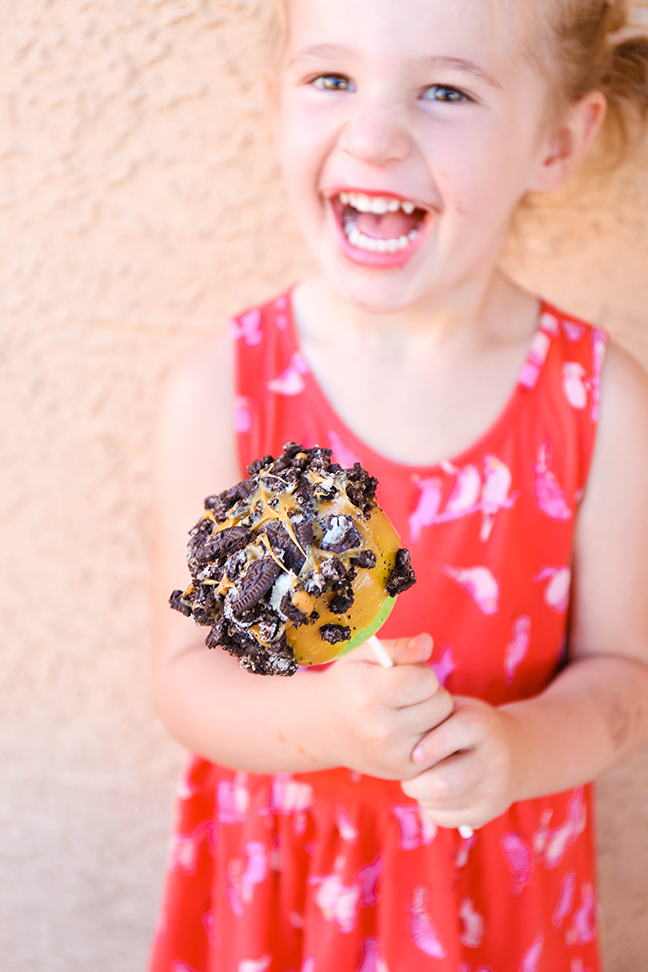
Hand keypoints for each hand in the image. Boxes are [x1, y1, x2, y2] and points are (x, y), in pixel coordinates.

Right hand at [312, 634, 453, 780]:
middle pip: (440, 703)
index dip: (419, 671)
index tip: (403, 674)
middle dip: (428, 692)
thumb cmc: (349, 683)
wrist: (322, 728)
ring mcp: (393, 755)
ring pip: (444, 725)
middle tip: (405, 693)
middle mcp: (381, 730)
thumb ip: (399, 647)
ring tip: (408, 710)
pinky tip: (411, 729)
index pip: (424, 680)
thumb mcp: (364, 655)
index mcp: (368, 694)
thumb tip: (427, 642)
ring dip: (432, 714)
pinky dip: (431, 735)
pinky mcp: (403, 771)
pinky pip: (441, 748)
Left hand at [401, 697, 521, 829]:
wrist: (514, 753)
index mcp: (482, 725)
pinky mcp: (488, 813)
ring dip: (421, 795)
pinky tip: (435, 794)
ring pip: (442, 804)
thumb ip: (428, 715)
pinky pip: (447, 819)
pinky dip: (432, 808)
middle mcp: (493, 759)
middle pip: (445, 783)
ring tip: (421, 781)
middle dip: (415, 782)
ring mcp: (493, 790)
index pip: (461, 731)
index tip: (414, 754)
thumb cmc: (464, 725)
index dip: (434, 744)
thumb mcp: (453, 709)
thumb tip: (395, 733)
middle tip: (407, 775)